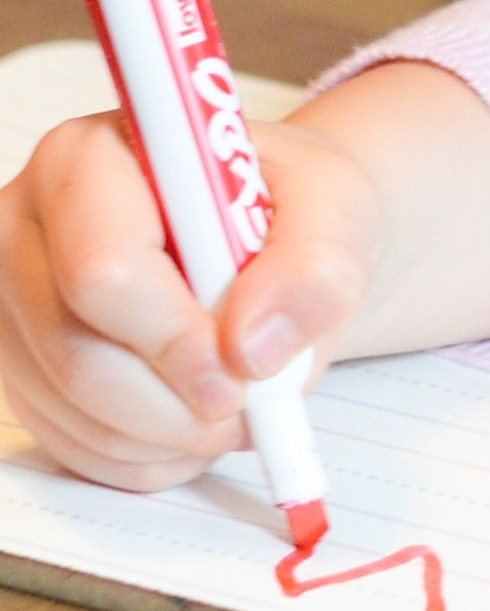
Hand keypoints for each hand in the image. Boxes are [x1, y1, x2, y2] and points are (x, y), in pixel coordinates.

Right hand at [0, 109, 378, 489]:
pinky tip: (198, 418)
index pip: (105, 269)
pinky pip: (72, 444)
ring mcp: (13, 305)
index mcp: (89, 158)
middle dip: (177, 401)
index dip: (174, 335)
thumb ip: (314, 266)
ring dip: (170, 433)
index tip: (243, 368)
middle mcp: (26, 227)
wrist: (274, 236)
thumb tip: (255, 344)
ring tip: (242, 404)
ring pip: (73, 410)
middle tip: (252, 406)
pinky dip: (148, 453)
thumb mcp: (336, 207)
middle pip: (78, 354)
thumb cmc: (293, 206)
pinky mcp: (21, 368)